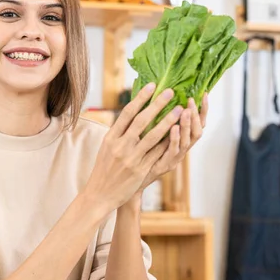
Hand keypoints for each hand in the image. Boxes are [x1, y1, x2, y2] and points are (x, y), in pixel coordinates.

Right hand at [83, 83, 183, 213]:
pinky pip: (157, 153)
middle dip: (157, 104)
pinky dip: (168, 142)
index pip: (127, 113)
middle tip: (170, 92)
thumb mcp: (106, 148)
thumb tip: (131, 113)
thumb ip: (118, 132)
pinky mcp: (140, 170)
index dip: (140, 98)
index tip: (152, 86)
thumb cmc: (103, 169)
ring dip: (168, 121)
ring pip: (153, 136)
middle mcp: (120, 146)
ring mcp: (131, 158)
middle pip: (141, 120)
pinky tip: (179, 133)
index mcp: (110, 137)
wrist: (100, 194)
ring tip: (179, 110)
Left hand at [139, 93, 208, 189]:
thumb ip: (156, 120)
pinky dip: (174, 138)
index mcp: (180, 140)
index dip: (203, 110)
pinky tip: (172, 127)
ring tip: (185, 110)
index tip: (204, 93)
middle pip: (197, 131)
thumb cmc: (137, 157)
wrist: (130, 182)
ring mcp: (174, 158)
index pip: (198, 123)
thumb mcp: (149, 135)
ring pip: (187, 140)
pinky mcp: (165, 166)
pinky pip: (172, 151)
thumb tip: (155, 96)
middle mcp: (181, 149)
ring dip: (186, 124)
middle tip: (192, 100)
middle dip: (197, 114)